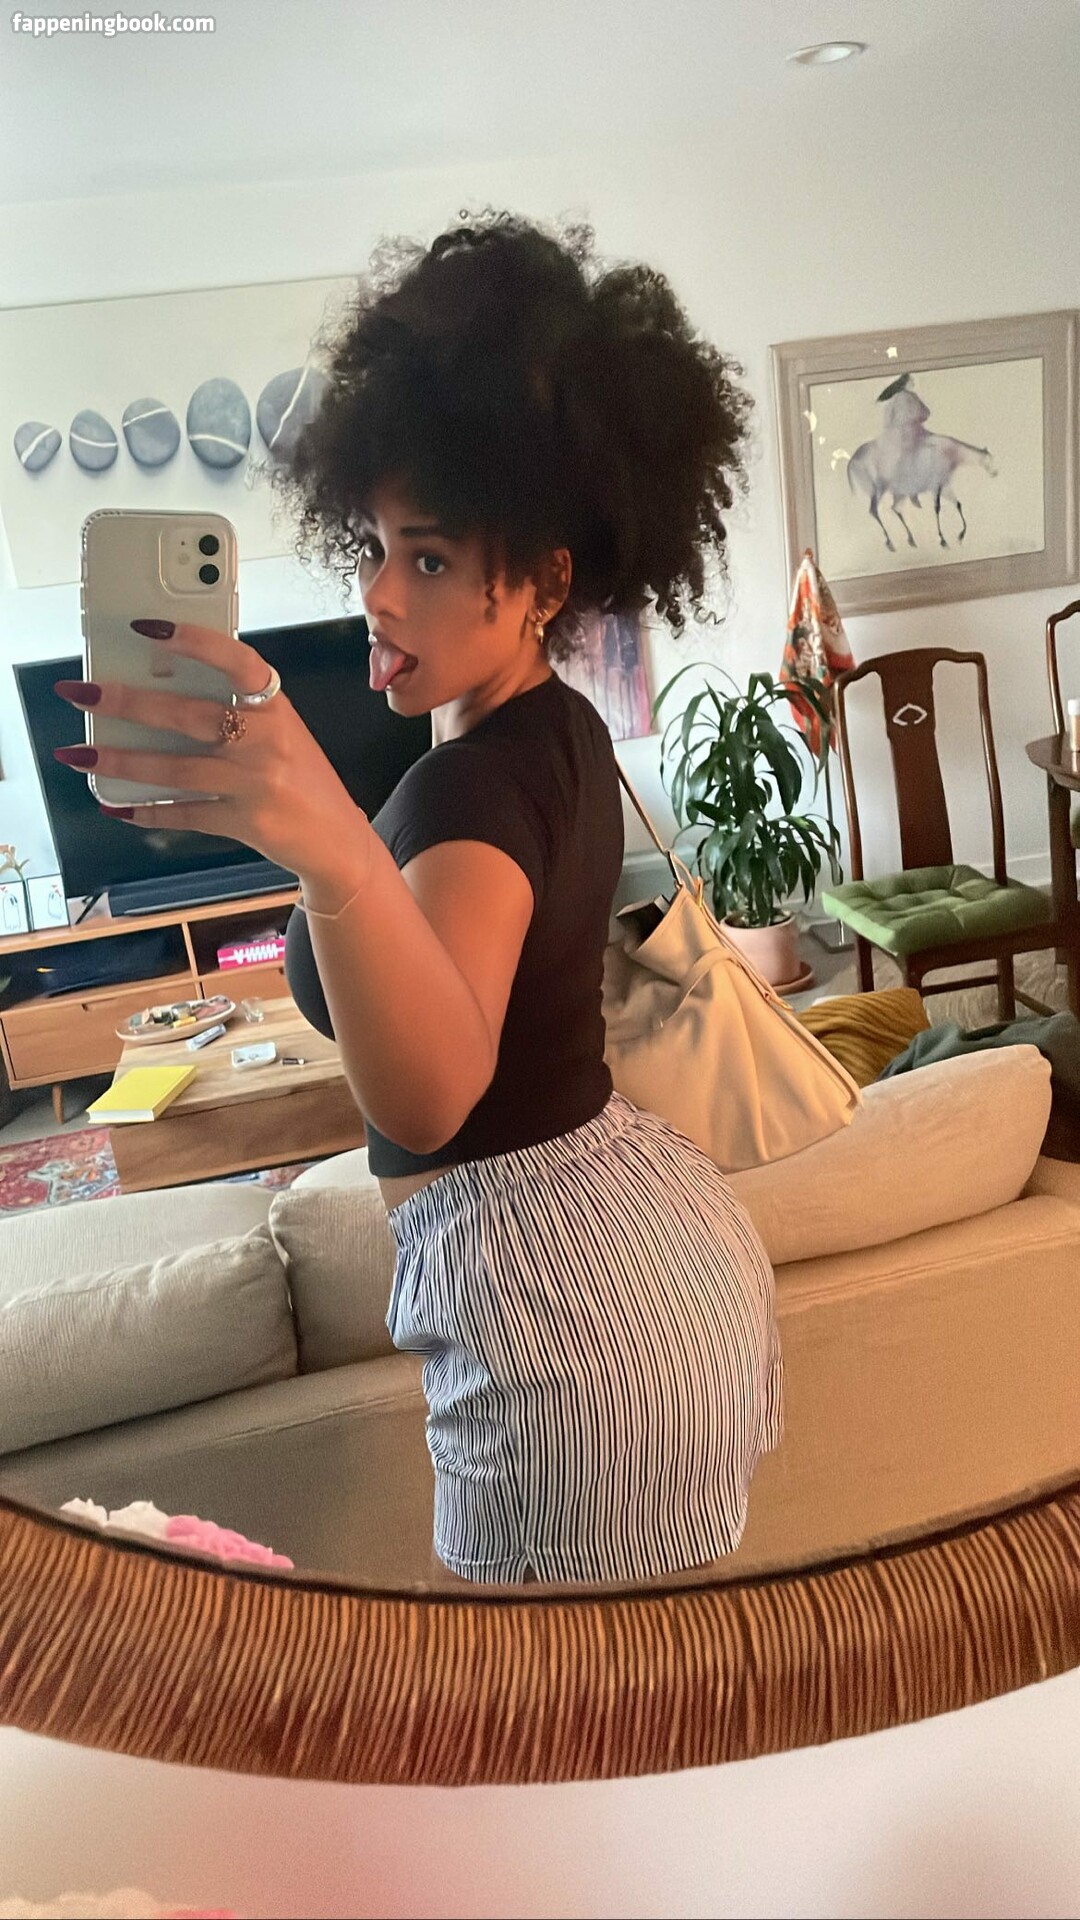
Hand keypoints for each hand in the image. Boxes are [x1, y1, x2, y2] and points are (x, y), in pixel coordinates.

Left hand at [53, 620, 369, 899]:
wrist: (337, 839)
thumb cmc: (300, 776)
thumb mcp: (279, 730)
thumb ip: (233, 708)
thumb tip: (157, 685)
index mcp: (275, 707)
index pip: (237, 661)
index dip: (194, 641)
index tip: (147, 627)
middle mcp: (268, 742)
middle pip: (189, 716)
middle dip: (127, 703)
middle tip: (82, 693)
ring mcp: (256, 784)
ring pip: (176, 770)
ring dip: (121, 762)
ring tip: (79, 754)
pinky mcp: (246, 823)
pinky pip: (185, 815)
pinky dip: (146, 812)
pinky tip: (115, 805)